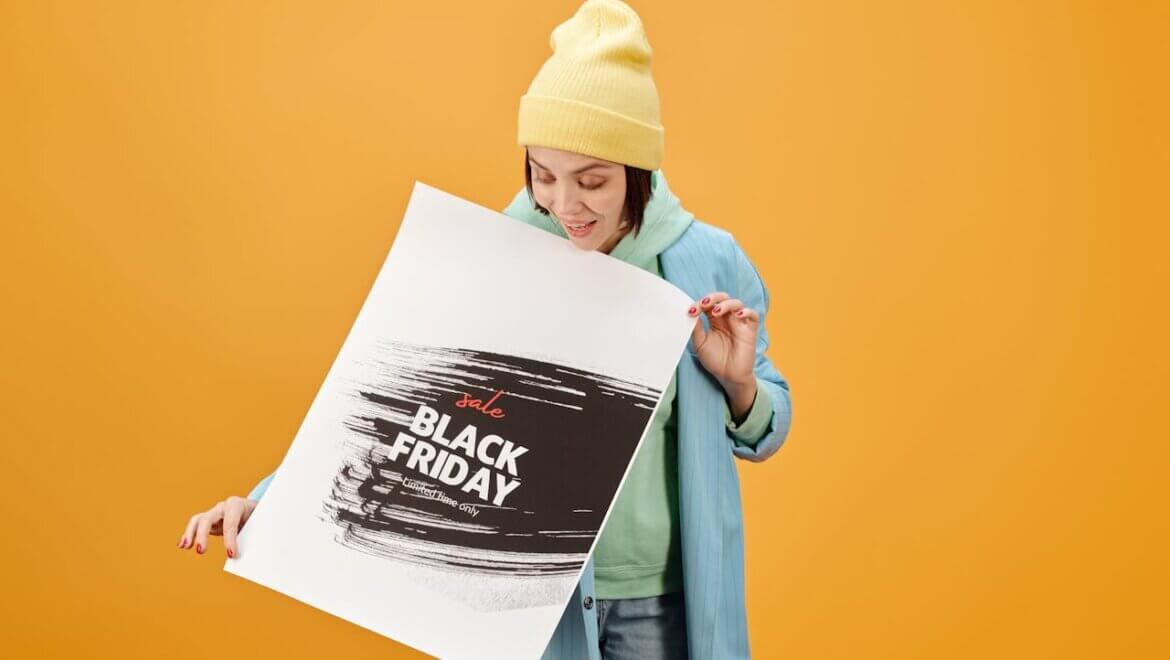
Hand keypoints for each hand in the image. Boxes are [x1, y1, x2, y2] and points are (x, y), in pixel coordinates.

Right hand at [177, 496, 257, 557]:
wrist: (255, 508)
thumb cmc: (258, 516)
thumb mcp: (262, 521)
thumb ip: (258, 533)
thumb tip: (259, 553)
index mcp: (237, 505)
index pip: (230, 523)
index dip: (230, 539)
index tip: (231, 555)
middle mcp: (222, 507)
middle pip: (208, 519)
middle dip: (203, 535)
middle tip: (201, 552)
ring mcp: (214, 513)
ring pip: (197, 520)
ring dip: (189, 534)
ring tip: (185, 547)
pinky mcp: (209, 521)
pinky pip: (195, 526)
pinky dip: (188, 535)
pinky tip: (182, 545)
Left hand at [688, 291, 759, 405]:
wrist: (729, 377)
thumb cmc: (715, 361)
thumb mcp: (700, 344)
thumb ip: (696, 329)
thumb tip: (691, 313)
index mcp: (715, 321)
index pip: (708, 305)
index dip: (699, 305)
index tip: (691, 312)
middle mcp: (727, 319)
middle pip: (723, 298)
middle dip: (713, 297)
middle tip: (704, 304)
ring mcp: (739, 323)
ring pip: (737, 303)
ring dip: (726, 304)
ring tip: (716, 312)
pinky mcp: (750, 330)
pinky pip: (753, 315)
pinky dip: (747, 312)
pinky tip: (738, 315)